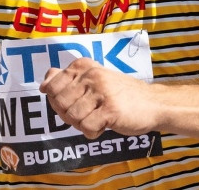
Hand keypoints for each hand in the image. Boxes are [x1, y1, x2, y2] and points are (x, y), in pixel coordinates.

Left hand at [39, 58, 159, 138]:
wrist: (153, 103)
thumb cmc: (121, 94)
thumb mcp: (94, 79)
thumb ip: (67, 79)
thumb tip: (44, 83)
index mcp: (84, 66)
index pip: (52, 85)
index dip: (57, 100)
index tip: (72, 102)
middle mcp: (91, 75)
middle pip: (59, 103)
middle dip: (67, 115)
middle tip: (85, 115)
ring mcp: (101, 92)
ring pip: (72, 117)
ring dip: (81, 125)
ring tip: (95, 120)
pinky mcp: (110, 110)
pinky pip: (86, 127)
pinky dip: (92, 132)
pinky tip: (103, 126)